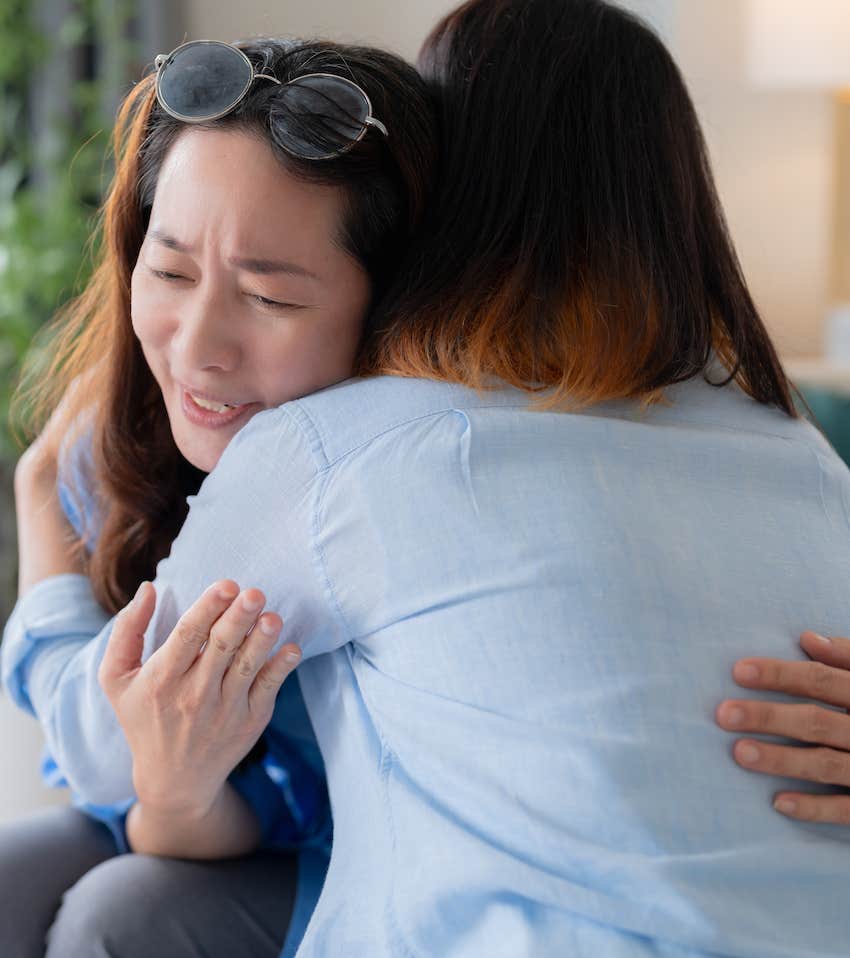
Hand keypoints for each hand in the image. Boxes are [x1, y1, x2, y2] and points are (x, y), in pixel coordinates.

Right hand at [98, 579, 302, 817]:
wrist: (174, 779)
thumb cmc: (144, 717)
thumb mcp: (117, 678)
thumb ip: (128, 630)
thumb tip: (148, 588)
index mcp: (162, 678)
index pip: (187, 636)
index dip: (208, 609)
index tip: (227, 585)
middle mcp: (194, 694)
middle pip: (220, 648)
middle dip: (238, 619)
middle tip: (254, 593)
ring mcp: (225, 709)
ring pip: (246, 667)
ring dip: (261, 641)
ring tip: (272, 618)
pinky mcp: (250, 720)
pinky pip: (268, 689)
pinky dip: (281, 669)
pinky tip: (292, 649)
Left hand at [716, 631, 849, 822]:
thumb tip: (808, 639)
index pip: (822, 679)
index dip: (781, 674)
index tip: (738, 671)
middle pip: (817, 721)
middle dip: (769, 716)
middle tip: (724, 714)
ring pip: (826, 764)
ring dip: (782, 760)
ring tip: (740, 752)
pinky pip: (849, 809)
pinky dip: (815, 808)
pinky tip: (779, 802)